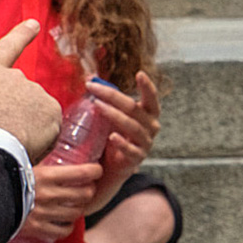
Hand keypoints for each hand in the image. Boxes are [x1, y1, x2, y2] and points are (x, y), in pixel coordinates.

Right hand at [0, 19, 62, 159]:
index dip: (21, 35)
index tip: (34, 24)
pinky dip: (42, 140)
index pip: (7, 48)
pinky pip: (50, 129)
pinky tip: (26, 146)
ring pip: (37, 114)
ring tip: (11, 142)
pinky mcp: (52, 109)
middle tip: (2, 134)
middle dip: (17, 115)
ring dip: (29, 128)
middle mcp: (15, 76)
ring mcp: (35, 91)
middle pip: (22, 96)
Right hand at [21, 161, 103, 240]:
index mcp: (45, 176)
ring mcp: (43, 214)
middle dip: (89, 190)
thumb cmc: (8, 181)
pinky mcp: (38, 229)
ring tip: (74, 204)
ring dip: (79, 208)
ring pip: (77, 213)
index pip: (82, 173)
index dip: (95, 171)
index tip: (96, 170)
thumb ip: (47, 165)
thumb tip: (63, 154)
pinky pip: (64, 230)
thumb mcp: (29, 167)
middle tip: (86, 188)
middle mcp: (47, 195)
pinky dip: (67, 226)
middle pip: (85, 194)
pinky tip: (64, 220)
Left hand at [87, 72, 160, 189]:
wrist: (110, 169)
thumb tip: (90, 77)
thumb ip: (105, 98)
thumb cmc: (112, 136)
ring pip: (132, 127)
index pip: (151, 98)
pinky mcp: (137, 160)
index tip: (139, 73)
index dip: (147, 86)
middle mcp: (150, 128)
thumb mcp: (110, 116)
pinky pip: (131, 150)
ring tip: (98, 105)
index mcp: (148, 115)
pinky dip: (122, 143)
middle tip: (94, 88)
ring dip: (114, 115)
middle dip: (113, 96)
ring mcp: (145, 144)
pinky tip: (112, 137)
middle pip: (134, 109)